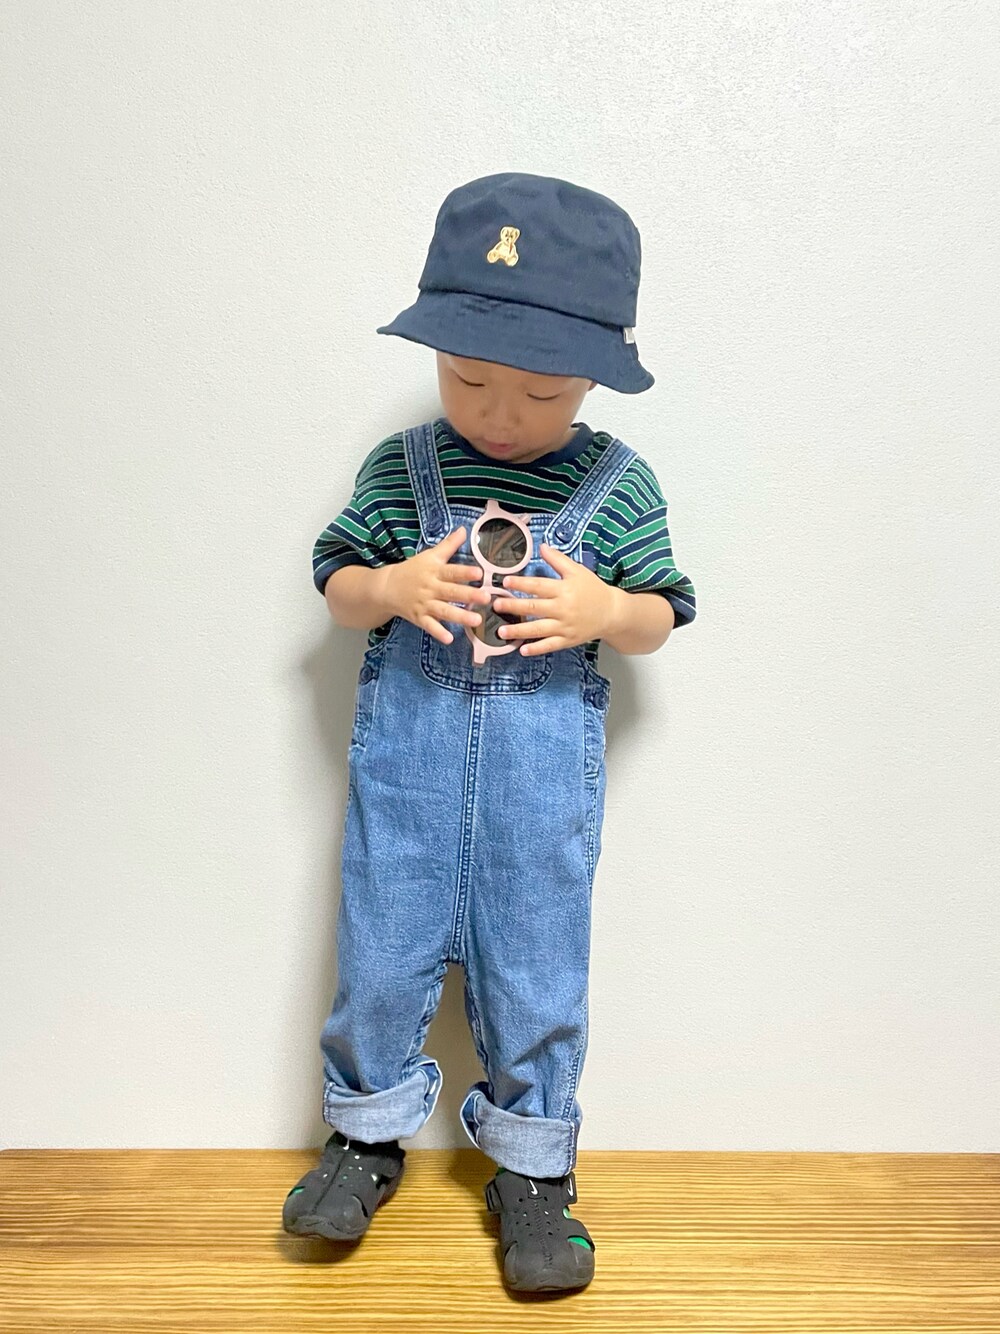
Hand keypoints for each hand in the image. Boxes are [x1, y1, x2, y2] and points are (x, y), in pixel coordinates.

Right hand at [381, 526, 492, 645]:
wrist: (386, 587)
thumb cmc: (413, 570)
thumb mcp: (430, 556)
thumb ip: (449, 545)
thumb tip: (465, 529)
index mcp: (435, 571)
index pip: (451, 571)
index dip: (465, 571)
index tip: (479, 572)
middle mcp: (431, 588)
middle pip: (451, 592)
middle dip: (469, 595)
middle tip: (486, 598)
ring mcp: (425, 604)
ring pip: (444, 610)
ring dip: (460, 616)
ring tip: (476, 620)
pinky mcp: (419, 618)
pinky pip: (429, 626)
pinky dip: (438, 632)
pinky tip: (449, 639)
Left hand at [490, 543, 621, 654]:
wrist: (612, 612)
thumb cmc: (593, 590)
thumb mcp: (577, 571)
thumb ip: (558, 559)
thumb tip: (541, 546)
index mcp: (563, 590)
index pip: (539, 586)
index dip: (521, 583)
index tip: (506, 581)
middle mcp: (563, 608)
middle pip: (534, 608)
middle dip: (513, 606)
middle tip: (496, 605)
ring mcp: (564, 626)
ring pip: (538, 629)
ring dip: (519, 630)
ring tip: (501, 631)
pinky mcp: (567, 640)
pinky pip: (549, 645)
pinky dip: (536, 649)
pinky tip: (522, 650)